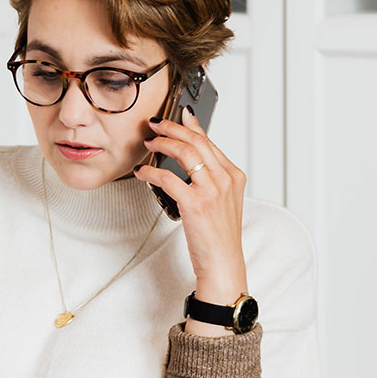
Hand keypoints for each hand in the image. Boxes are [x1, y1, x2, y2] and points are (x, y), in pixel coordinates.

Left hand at [135, 108, 248, 335]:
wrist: (223, 263)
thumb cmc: (219, 235)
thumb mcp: (222, 201)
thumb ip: (210, 179)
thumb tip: (188, 160)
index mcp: (234, 175)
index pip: (210, 142)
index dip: (191, 125)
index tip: (179, 115)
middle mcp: (226, 179)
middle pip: (196, 141)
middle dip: (172, 128)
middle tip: (155, 124)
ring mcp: (212, 190)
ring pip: (184, 153)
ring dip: (163, 143)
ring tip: (149, 142)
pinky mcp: (195, 203)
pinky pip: (168, 178)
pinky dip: (152, 171)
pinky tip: (142, 172)